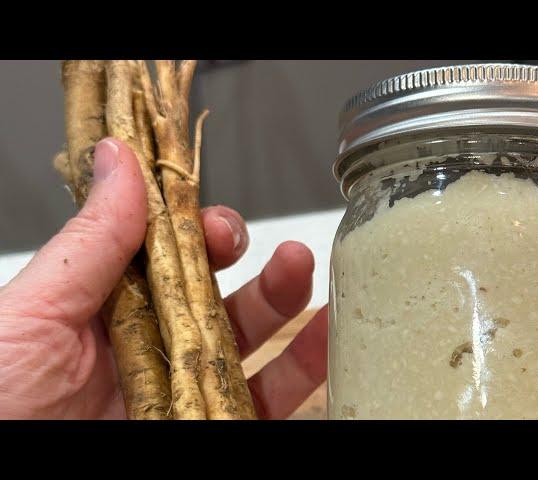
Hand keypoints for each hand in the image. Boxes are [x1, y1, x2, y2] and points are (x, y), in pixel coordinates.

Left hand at [0, 138, 326, 419]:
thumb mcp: (31, 312)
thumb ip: (88, 242)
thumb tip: (119, 161)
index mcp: (101, 308)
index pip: (162, 253)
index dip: (194, 228)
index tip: (213, 220)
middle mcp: (147, 344)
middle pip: (213, 290)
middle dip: (247, 259)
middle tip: (265, 242)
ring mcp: (181, 387)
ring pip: (248, 337)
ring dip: (282, 297)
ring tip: (299, 265)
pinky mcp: (210, 423)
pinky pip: (267, 397)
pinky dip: (303, 365)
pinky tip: (323, 333)